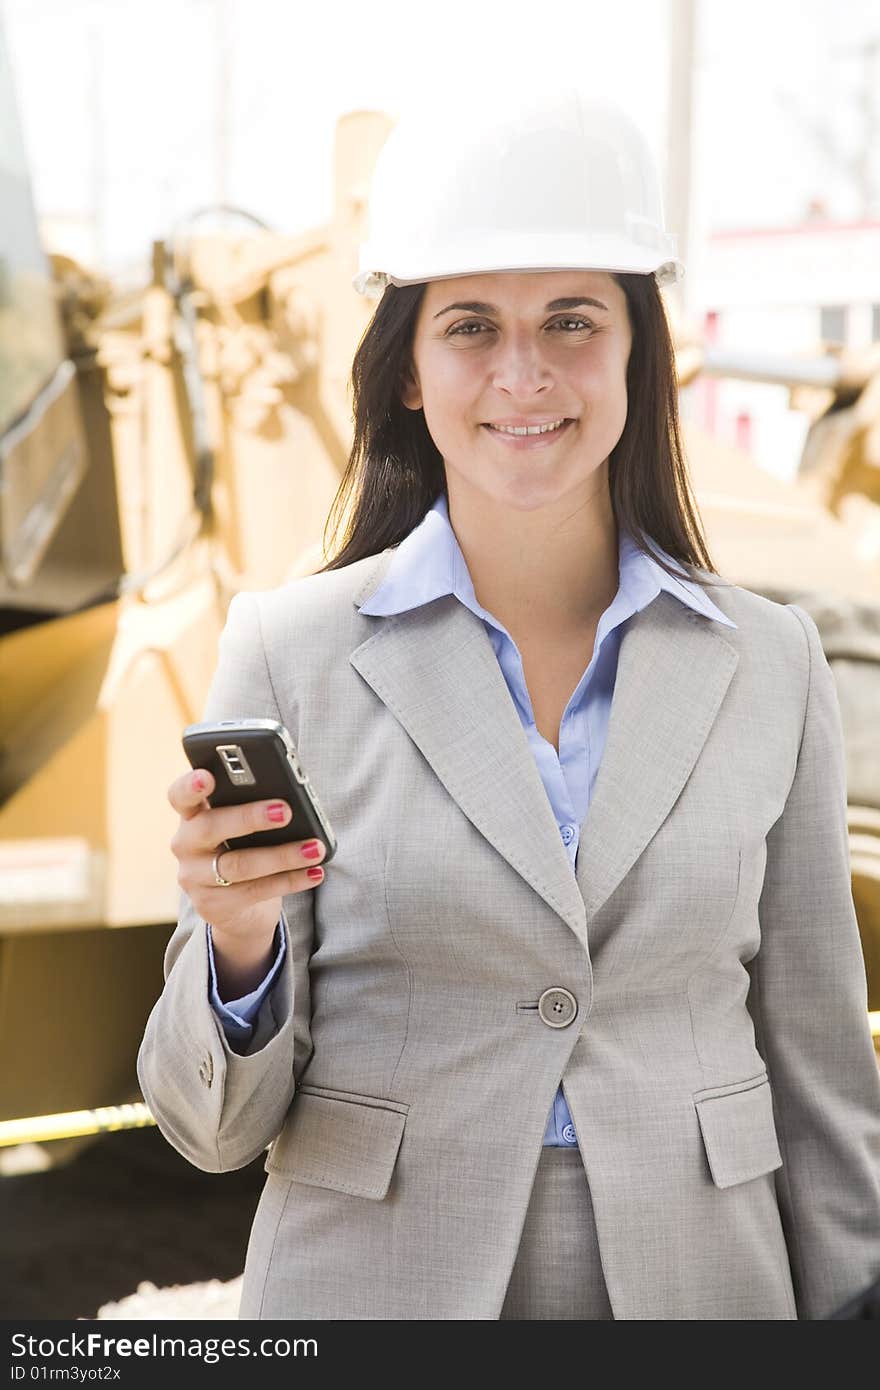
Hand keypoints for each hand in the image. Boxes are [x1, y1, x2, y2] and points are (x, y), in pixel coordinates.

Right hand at [168, 767, 325, 944]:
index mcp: (192, 814)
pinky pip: (256, 891)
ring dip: (282, 855)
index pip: (180, 795)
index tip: (206, 777)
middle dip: (249, 817)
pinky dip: (290, 880)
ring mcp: (195, 878)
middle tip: (285, 811)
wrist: (237, 907)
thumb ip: (251, 807)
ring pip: (238, 865)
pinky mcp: (214, 905)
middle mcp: (185, 845)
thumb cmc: (243, 848)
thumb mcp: (240, 826)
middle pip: (210, 828)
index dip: (190, 785)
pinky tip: (314, 872)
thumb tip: (291, 797)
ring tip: (314, 848)